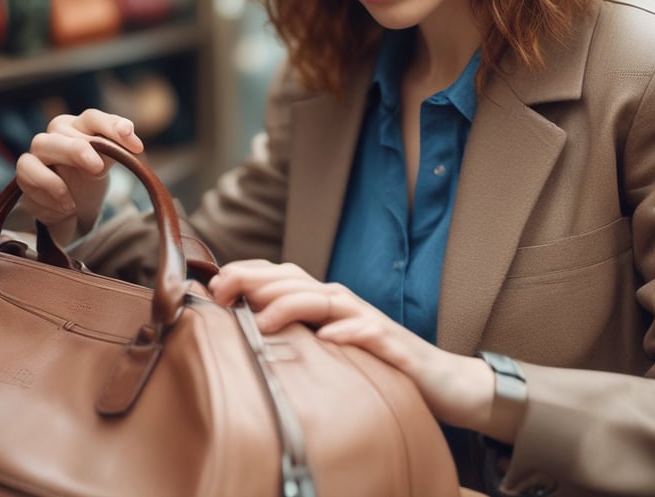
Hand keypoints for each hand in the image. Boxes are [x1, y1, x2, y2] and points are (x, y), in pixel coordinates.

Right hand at [15, 109, 143, 239]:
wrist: (73, 206)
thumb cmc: (91, 175)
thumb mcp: (109, 164)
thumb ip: (117, 152)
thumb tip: (133, 147)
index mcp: (80, 126)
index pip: (92, 117)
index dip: (113, 127)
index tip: (136, 146)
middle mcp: (57, 134)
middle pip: (61, 126)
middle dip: (82, 147)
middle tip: (99, 168)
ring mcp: (38, 152)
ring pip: (41, 144)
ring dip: (62, 163)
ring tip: (85, 183)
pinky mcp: (26, 173)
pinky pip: (28, 172)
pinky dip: (49, 187)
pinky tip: (68, 204)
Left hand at [210, 259, 498, 436]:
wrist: (440, 381)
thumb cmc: (375, 363)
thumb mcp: (327, 346)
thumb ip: (296, 332)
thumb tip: (244, 328)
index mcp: (324, 301)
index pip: (282, 275)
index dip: (248, 273)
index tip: (214, 285)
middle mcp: (343, 303)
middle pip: (297, 281)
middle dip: (258, 282)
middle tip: (224, 294)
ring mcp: (368, 321)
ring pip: (327, 300)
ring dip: (293, 305)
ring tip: (263, 319)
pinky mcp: (393, 345)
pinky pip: (369, 334)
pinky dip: (349, 332)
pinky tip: (330, 338)